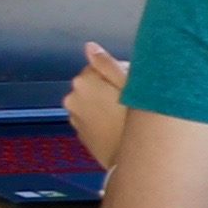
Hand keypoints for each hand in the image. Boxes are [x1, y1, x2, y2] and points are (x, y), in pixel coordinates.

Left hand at [63, 40, 129, 163]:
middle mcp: (72, 99)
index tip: (133, 82)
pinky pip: (91, 117)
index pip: (98, 66)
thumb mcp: (128, 86)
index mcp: (82, 83)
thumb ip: (106, 63)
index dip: (118, 71)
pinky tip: (119, 123)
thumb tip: (89, 46)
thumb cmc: (135, 121)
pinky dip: (102, 116)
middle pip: (93, 83)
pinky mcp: (80, 133)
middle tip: (133, 97)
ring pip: (92, 100)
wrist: (133, 160)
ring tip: (127, 112)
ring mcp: (74, 117)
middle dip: (110, 86)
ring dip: (105, 101)